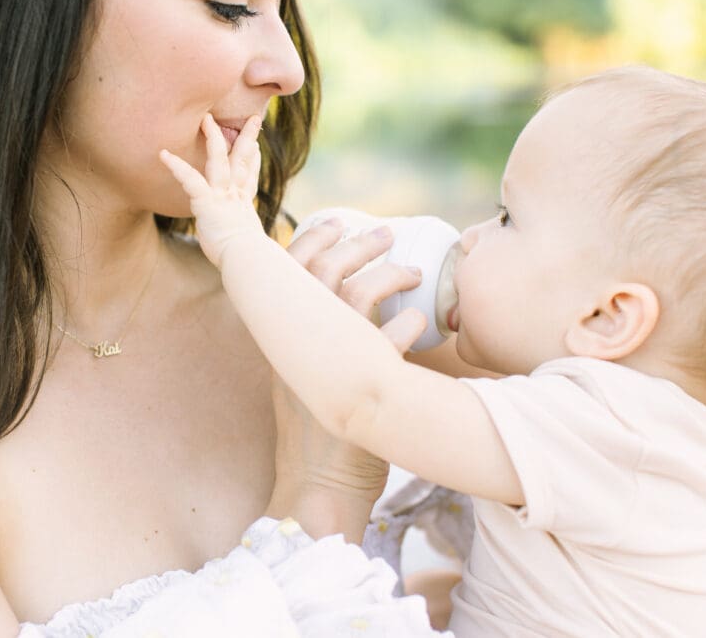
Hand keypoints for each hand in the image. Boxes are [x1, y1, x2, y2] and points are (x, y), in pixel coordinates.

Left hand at [159, 114, 264, 266]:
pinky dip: (176, 166)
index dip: (253, 161)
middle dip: (246, 138)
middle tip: (252, 119)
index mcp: (244, 206)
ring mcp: (222, 195)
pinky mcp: (207, 201)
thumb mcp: (251, 248)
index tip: (255, 147)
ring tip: (206, 120)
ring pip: (219, 159)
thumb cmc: (248, 259)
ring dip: (213, 138)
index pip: (250, 177)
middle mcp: (235, 195)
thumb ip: (251, 243)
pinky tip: (163, 155)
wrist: (246, 258)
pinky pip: (190, 179)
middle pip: (243, 160)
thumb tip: (261, 253)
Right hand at [267, 219, 424, 541]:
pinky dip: (410, 324)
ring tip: (413, 272)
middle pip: (323, 270)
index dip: (311, 239)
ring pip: (357, 293)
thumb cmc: (317, 431)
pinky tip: (422, 323)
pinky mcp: (361, 385)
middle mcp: (301, 344)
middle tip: (387, 234)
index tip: (335, 221)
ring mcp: (329, 362)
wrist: (316, 484)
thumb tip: (341, 298)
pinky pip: (391, 338)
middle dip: (356, 243)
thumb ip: (311, 340)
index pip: (285, 270)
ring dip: (389, 276)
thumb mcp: (300, 376)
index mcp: (283, 338)